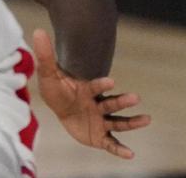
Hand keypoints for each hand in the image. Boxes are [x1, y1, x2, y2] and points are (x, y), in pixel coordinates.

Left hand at [32, 28, 150, 158]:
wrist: (60, 107)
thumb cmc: (56, 89)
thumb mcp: (48, 74)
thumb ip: (46, 55)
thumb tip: (38, 31)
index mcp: (88, 90)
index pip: (96, 87)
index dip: (102, 84)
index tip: (111, 80)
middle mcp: (98, 105)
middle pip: (112, 104)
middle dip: (122, 101)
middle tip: (136, 97)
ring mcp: (101, 121)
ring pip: (118, 122)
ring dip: (132, 122)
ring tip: (147, 119)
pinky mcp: (100, 136)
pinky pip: (111, 143)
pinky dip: (120, 149)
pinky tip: (130, 154)